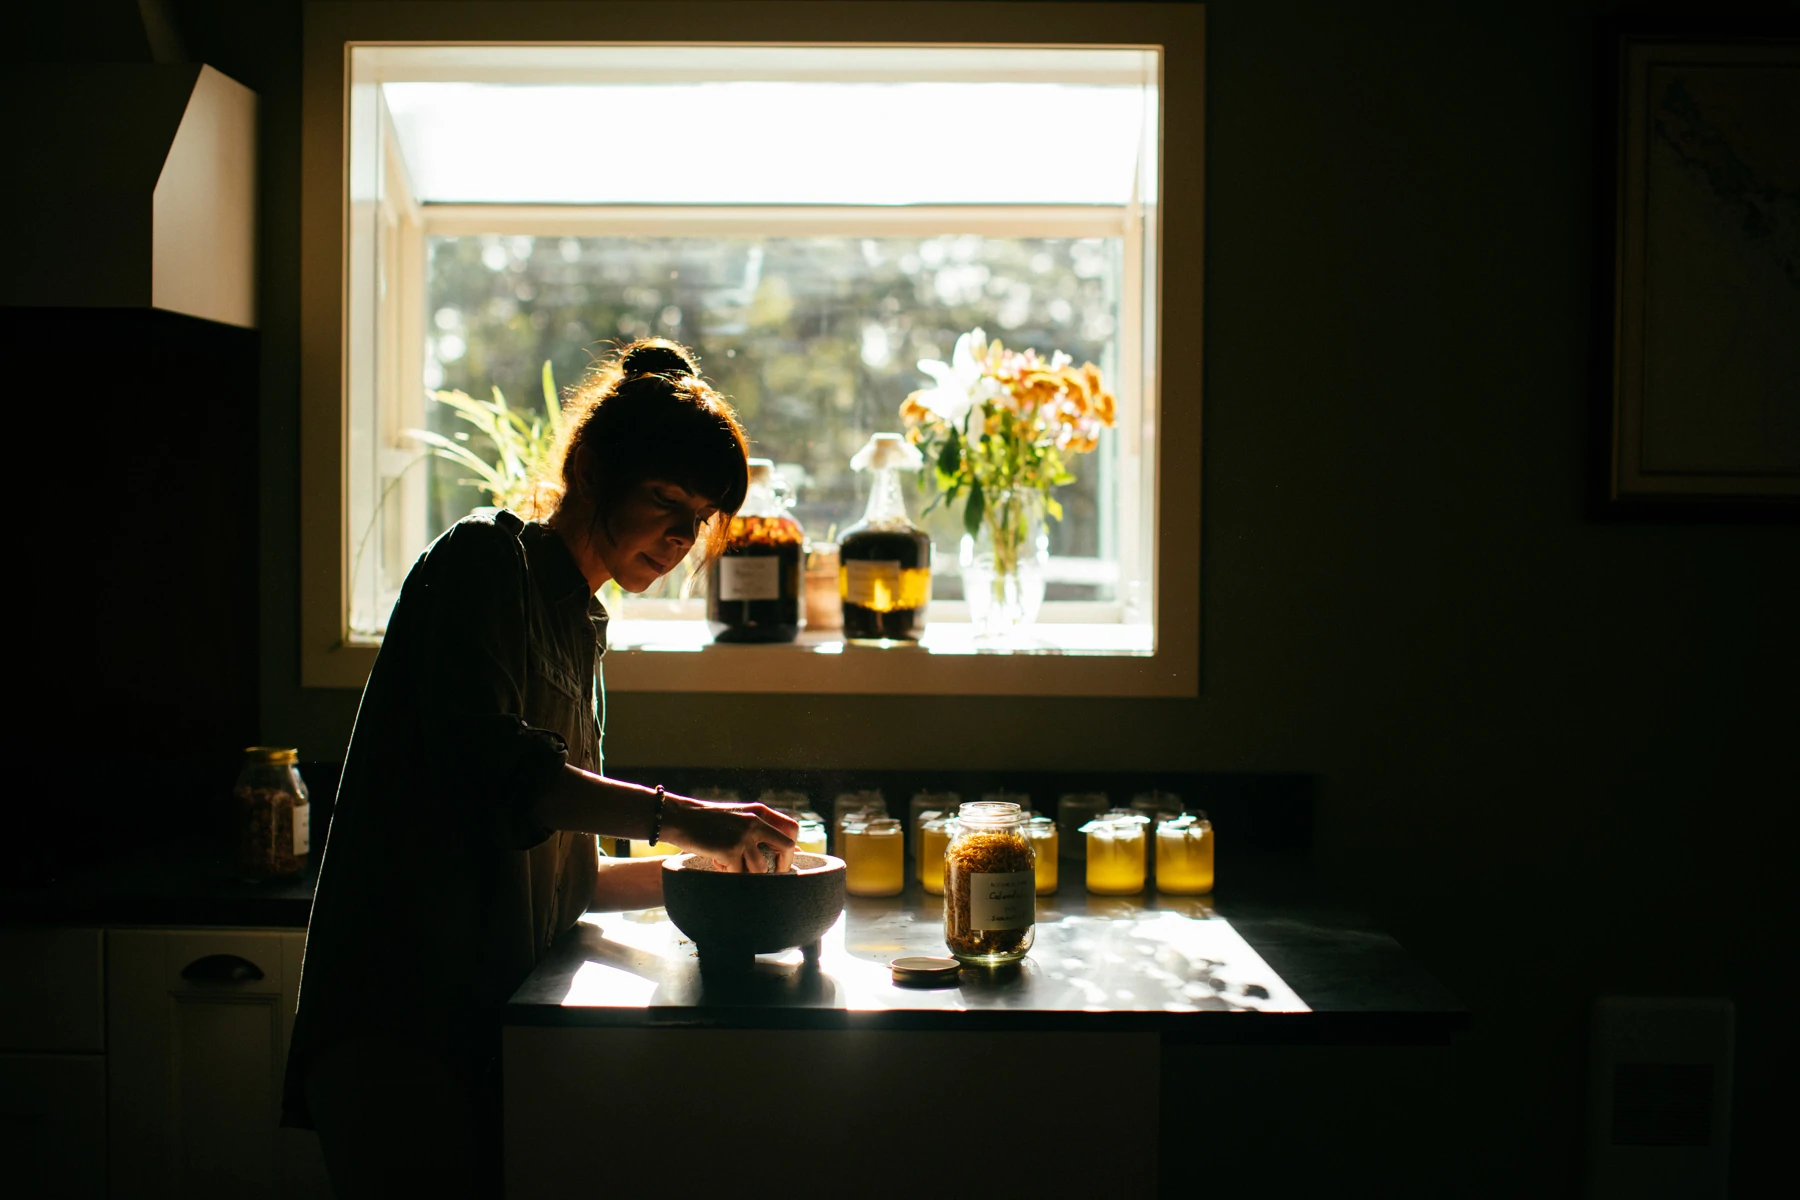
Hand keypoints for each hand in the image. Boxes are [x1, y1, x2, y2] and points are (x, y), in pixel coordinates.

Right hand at [659, 795, 798, 873]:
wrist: (679, 817)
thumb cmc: (706, 821)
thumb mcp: (737, 817)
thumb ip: (757, 829)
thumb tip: (782, 852)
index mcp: (759, 812)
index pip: (791, 829)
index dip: (792, 848)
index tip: (782, 861)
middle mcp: (755, 821)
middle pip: (786, 847)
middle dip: (782, 866)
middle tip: (771, 877)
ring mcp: (744, 836)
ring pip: (761, 868)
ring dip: (747, 874)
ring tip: (729, 865)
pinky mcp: (730, 850)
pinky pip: (738, 874)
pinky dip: (728, 874)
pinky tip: (715, 862)